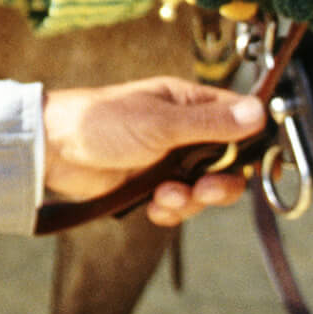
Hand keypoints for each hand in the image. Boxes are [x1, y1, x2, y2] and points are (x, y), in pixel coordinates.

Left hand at [41, 77, 265, 227]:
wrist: (53, 149)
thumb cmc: (101, 121)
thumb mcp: (161, 122)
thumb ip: (211, 123)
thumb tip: (259, 112)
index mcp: (188, 103)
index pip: (238, 121)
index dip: (252, 144)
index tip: (258, 166)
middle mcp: (184, 131)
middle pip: (227, 164)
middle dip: (220, 183)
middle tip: (202, 190)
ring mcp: (168, 160)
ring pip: (203, 189)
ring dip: (190, 199)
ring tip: (164, 196)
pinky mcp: (150, 185)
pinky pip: (178, 205)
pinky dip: (170, 211)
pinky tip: (152, 206)